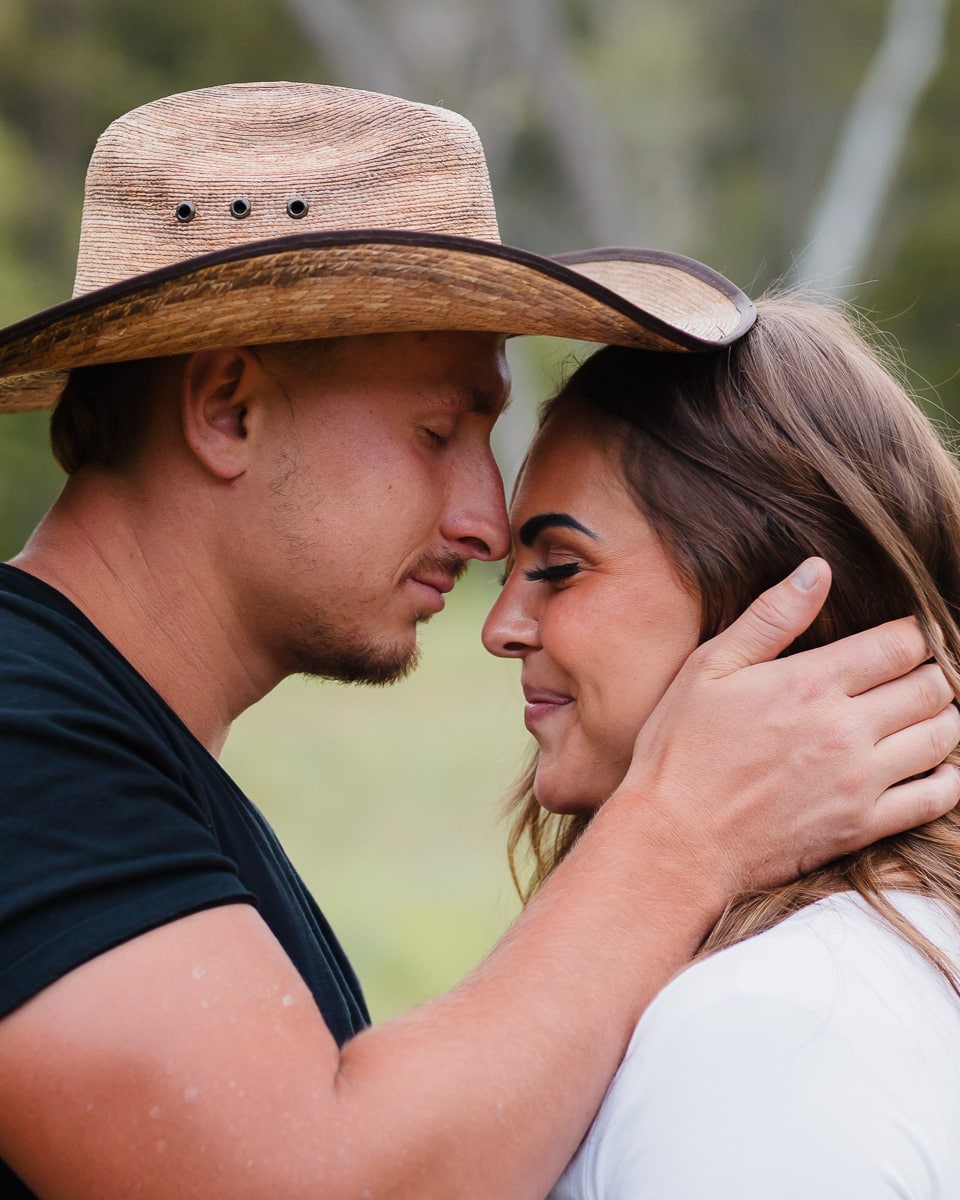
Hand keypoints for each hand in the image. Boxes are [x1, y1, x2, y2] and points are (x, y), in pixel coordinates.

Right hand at [617, 557, 959, 893]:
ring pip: (942, 735)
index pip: (902, 643)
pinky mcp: (862, 825)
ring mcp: (858, 781)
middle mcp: (845, 729)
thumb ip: (770, 617)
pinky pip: (936, 797)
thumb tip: (818, 570)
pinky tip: (927, 765)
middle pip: (932, 686)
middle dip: (930, 672)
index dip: (914, 633)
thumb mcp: (709, 669)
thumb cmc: (681, 750)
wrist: (674, 841)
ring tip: (918, 713)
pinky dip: (946, 777)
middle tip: (911, 673)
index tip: (904, 636)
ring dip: (941, 718)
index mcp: (810, 683)